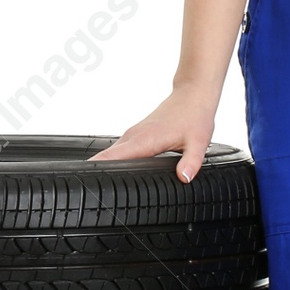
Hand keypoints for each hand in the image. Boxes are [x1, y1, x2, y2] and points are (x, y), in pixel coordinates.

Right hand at [88, 85, 220, 182]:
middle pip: (105, 157)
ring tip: (102, 185)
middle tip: (95, 193)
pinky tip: (117, 171)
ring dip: (104, 166)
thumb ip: (191, 162)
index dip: (98, 169)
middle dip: (97, 173)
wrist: (193, 96)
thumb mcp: (198, 143)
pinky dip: (113, 160)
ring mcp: (133, 134)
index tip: (90, 183)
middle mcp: (134, 136)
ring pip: (110, 153)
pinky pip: (118, 150)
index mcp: (145, 139)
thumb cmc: (194, 116)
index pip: (113, 157)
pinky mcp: (135, 134)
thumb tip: (183, 177)